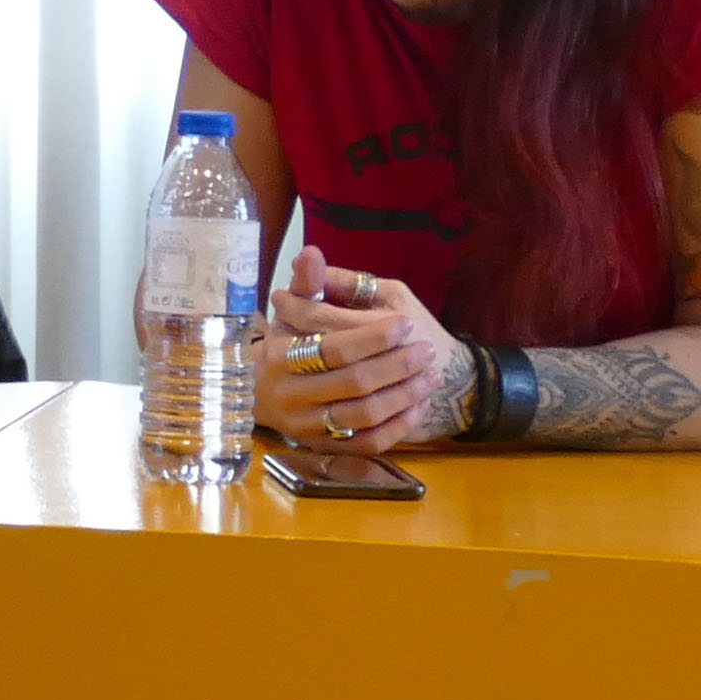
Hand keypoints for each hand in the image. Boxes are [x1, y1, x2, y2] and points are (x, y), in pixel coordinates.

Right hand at [257, 247, 469, 451]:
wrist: (270, 395)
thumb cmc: (292, 346)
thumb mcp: (295, 314)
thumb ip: (310, 284)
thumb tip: (310, 252)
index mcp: (279, 357)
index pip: (332, 348)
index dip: (372, 337)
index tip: (406, 323)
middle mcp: (288, 395)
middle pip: (354, 382)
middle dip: (398, 364)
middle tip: (427, 350)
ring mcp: (307, 426)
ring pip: (365, 414)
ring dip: (405, 393)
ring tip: (430, 373)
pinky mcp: (327, 447)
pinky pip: (370, 440)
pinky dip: (401, 423)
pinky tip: (420, 402)